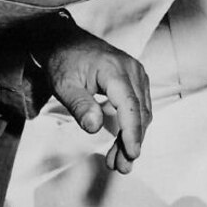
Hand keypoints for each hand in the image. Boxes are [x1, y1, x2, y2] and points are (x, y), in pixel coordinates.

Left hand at [39, 23, 151, 173]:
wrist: (66, 40)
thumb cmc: (63, 61)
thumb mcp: (64, 84)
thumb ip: (80, 105)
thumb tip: (94, 127)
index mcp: (115, 70)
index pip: (130, 106)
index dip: (132, 132)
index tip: (132, 154)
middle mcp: (131, 70)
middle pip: (140, 112)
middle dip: (132, 142)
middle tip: (120, 167)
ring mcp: (135, 73)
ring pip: (142, 111)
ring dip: (132, 137)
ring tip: (117, 160)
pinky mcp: (134, 78)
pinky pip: (139, 105)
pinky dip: (132, 125)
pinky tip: (121, 142)